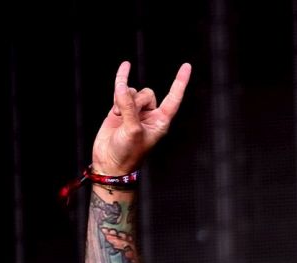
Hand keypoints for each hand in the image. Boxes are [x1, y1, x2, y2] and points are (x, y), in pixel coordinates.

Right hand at [91, 61, 191, 176]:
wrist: (109, 162)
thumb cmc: (127, 153)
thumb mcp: (133, 130)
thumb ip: (128, 107)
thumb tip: (122, 86)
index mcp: (161, 122)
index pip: (173, 99)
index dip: (180, 82)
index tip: (187, 66)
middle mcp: (151, 115)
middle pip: (147, 93)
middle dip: (135, 102)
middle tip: (127, 119)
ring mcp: (135, 111)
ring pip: (133, 92)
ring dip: (123, 101)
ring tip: (118, 117)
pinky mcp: (120, 109)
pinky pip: (122, 90)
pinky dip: (121, 82)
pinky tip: (125, 66)